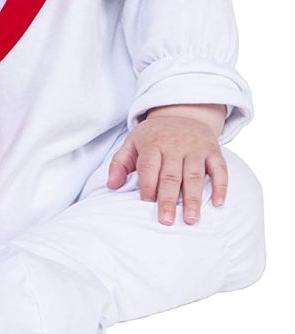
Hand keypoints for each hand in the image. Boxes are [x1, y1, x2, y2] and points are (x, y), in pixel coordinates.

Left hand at [107, 111, 227, 225]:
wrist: (182, 112)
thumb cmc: (153, 136)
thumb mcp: (132, 142)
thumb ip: (119, 163)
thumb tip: (111, 186)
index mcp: (152, 143)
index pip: (149, 166)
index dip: (147, 185)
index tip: (146, 204)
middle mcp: (174, 145)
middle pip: (171, 175)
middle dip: (168, 199)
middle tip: (166, 221)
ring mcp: (195, 148)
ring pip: (194, 175)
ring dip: (193, 198)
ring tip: (191, 220)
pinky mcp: (213, 150)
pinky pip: (219, 168)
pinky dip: (221, 185)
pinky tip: (218, 204)